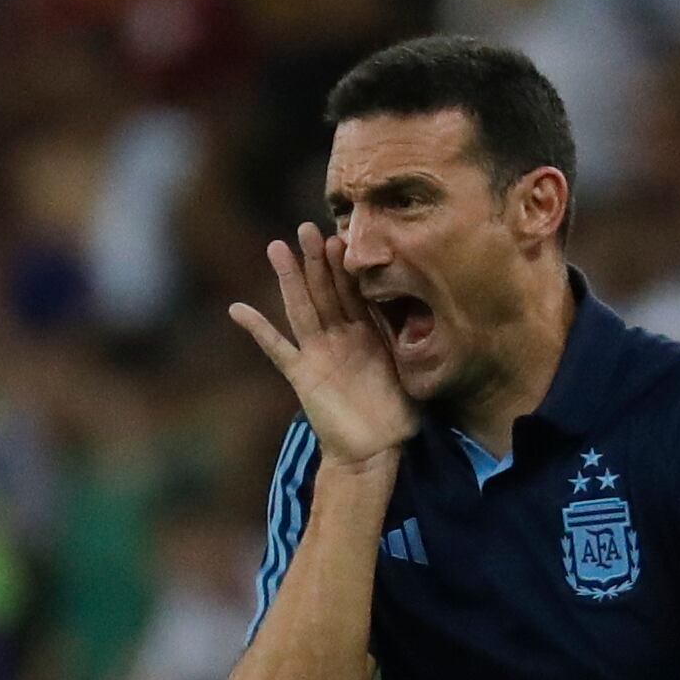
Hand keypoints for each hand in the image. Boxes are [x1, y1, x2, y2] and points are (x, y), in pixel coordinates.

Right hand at [229, 223, 418, 468]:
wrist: (375, 453)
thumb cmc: (398, 417)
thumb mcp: (414, 373)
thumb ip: (415, 343)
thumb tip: (441, 314)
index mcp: (367, 335)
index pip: (354, 292)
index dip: (347, 266)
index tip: (342, 235)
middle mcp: (340, 339)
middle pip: (325, 292)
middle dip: (317, 260)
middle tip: (307, 227)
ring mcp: (318, 355)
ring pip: (302, 309)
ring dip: (289, 279)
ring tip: (276, 247)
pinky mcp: (302, 377)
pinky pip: (277, 349)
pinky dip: (258, 330)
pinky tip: (238, 309)